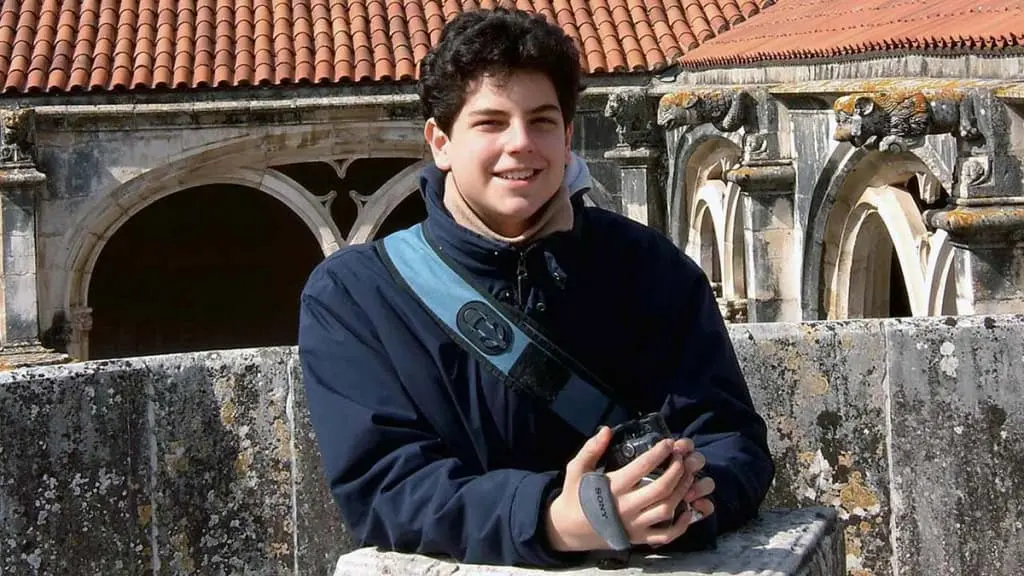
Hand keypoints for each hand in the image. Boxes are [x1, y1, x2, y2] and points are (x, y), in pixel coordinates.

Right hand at [543, 428, 713, 551]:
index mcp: (613, 487)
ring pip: (667, 509)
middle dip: (677, 470)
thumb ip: (591, 448)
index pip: (642, 466)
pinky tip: (687, 510)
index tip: (668, 443)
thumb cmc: (575, 495)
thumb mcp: (577, 468)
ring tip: (688, 476)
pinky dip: (680, 525)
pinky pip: (665, 535)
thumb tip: (606, 429)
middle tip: (682, 458)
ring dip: (682, 491)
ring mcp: (634, 525)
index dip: (659, 452)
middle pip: (661, 488)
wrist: (568, 529)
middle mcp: (626, 506)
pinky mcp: (638, 539)